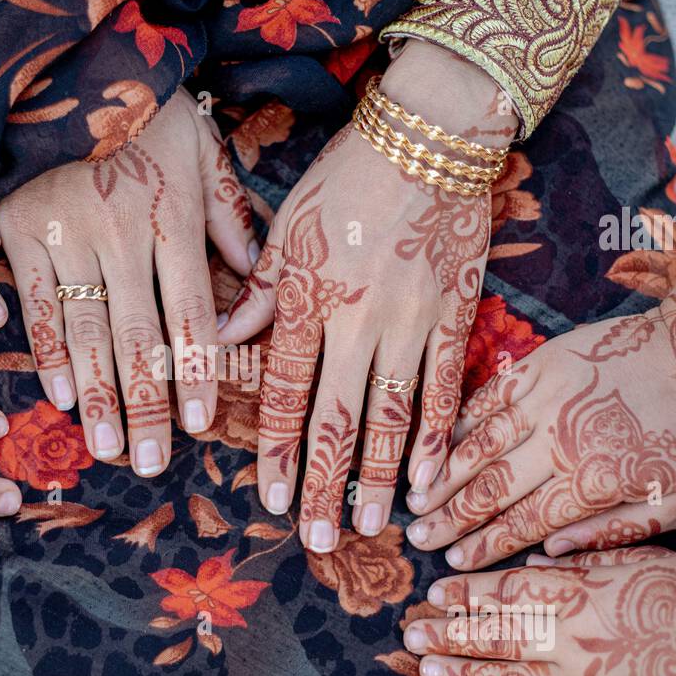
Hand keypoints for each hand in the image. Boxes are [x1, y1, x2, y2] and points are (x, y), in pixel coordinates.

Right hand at [0, 88, 255, 475]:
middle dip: (147, 404)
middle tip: (152, 462)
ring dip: (98, 395)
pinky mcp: (20, 229)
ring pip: (85, 330)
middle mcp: (120, 233)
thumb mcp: (201, 147)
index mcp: (171, 216)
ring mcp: (66, 234)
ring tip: (109, 447)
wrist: (59, 57)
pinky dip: (46, 353)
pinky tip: (58, 398)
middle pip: (137, 336)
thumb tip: (254, 282)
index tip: (201, 425)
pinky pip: (36, 303)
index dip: (195, 371)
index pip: (189, 311)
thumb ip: (228, 215)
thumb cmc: (144, 106)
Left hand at [219, 42, 514, 551]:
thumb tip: (220, 343)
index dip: (278, 453)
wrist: (431, 136)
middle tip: (315, 539)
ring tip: (366, 525)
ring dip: (376, 476)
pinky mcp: (456, 315)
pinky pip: (445, 386)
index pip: (287, 394)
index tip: (270, 501)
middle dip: (323, 485)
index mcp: (309, 298)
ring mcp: (411, 321)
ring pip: (391, 415)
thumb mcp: (288, 227)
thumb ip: (259, 293)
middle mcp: (358, 320)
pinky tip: (427, 477)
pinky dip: (436, 434)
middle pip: (336, 418)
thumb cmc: (348, 178)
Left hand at [403, 547, 675, 675]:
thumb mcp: (635, 559)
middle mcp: (568, 642)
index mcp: (576, 594)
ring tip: (426, 669)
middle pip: (493, 638)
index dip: (463, 593)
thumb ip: (577, 563)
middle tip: (411, 633)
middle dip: (447, 634)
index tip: (432, 592)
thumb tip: (528, 567)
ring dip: (462, 674)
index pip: (502, 593)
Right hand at [408, 230, 675, 569]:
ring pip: (480, 445)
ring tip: (416, 498)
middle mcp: (561, 442)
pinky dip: (459, 425)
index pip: (523, 523)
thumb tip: (551, 552)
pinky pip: (488, 399)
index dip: (483, 545)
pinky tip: (438, 445)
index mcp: (592, 481)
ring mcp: (546, 399)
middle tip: (416, 537)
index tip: (452, 561)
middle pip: (492, 488)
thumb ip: (610, 532)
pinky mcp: (540, 365)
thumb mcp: (671, 501)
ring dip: (444, 475)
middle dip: (450, 517)